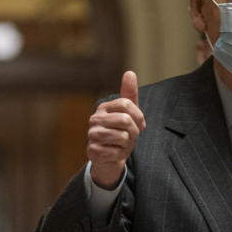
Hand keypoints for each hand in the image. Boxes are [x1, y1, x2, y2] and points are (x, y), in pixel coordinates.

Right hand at [87, 70, 145, 188]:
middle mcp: (95, 119)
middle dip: (134, 132)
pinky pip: (116, 151)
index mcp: (104, 107)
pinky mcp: (92, 151)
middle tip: (129, 137)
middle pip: (126, 120)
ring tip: (121, 144)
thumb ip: (130, 95)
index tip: (138, 124)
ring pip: (122, 136)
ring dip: (127, 144)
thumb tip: (130, 72)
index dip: (139, 116)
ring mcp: (92, 135)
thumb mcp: (129, 114)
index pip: (127, 104)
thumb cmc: (121, 133)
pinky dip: (120, 154)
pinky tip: (114, 153)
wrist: (110, 158)